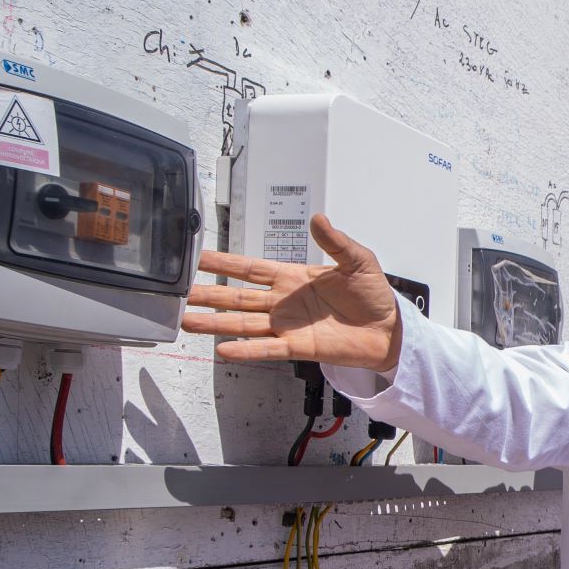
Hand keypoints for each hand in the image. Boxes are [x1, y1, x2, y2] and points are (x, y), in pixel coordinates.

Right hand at [182, 215, 404, 370]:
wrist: (390, 329)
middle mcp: (284, 303)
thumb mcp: (358, 260)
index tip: (197, 257)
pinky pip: (267, 348)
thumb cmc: (374, 296)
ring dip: (215, 323)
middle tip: (178, 292)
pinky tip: (224, 349)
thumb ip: (335, 241)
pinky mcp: (299, 347)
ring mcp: (288, 326)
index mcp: (293, 278)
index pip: (250, 269)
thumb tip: (319, 218)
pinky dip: (247, 349)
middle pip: (237, 297)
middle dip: (207, 294)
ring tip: (187, 322)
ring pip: (243, 323)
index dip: (224, 263)